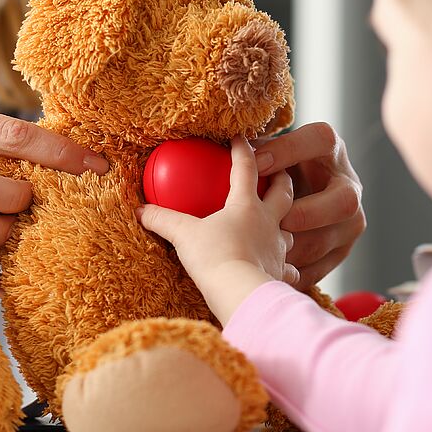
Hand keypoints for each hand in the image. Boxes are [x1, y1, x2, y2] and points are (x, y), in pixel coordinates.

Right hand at [138, 136, 296, 324]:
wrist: (240, 293)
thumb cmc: (215, 258)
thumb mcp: (184, 235)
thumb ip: (162, 220)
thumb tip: (139, 210)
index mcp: (246, 205)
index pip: (246, 168)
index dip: (242, 150)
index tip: (241, 137)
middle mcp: (268, 221)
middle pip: (283, 191)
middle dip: (282, 177)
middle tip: (279, 172)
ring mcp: (278, 247)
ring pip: (291, 227)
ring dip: (289, 221)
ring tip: (281, 223)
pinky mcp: (281, 271)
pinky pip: (290, 266)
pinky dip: (289, 265)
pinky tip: (285, 268)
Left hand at [252, 122, 364, 289]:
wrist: (299, 194)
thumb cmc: (274, 167)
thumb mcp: (269, 152)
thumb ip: (254, 151)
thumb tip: (226, 148)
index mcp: (328, 149)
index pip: (319, 140)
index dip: (289, 150)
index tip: (256, 164)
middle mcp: (347, 183)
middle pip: (345, 200)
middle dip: (310, 214)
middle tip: (279, 221)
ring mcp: (350, 220)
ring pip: (331, 240)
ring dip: (296, 250)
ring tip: (265, 254)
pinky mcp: (342, 249)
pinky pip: (322, 266)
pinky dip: (293, 272)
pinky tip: (269, 272)